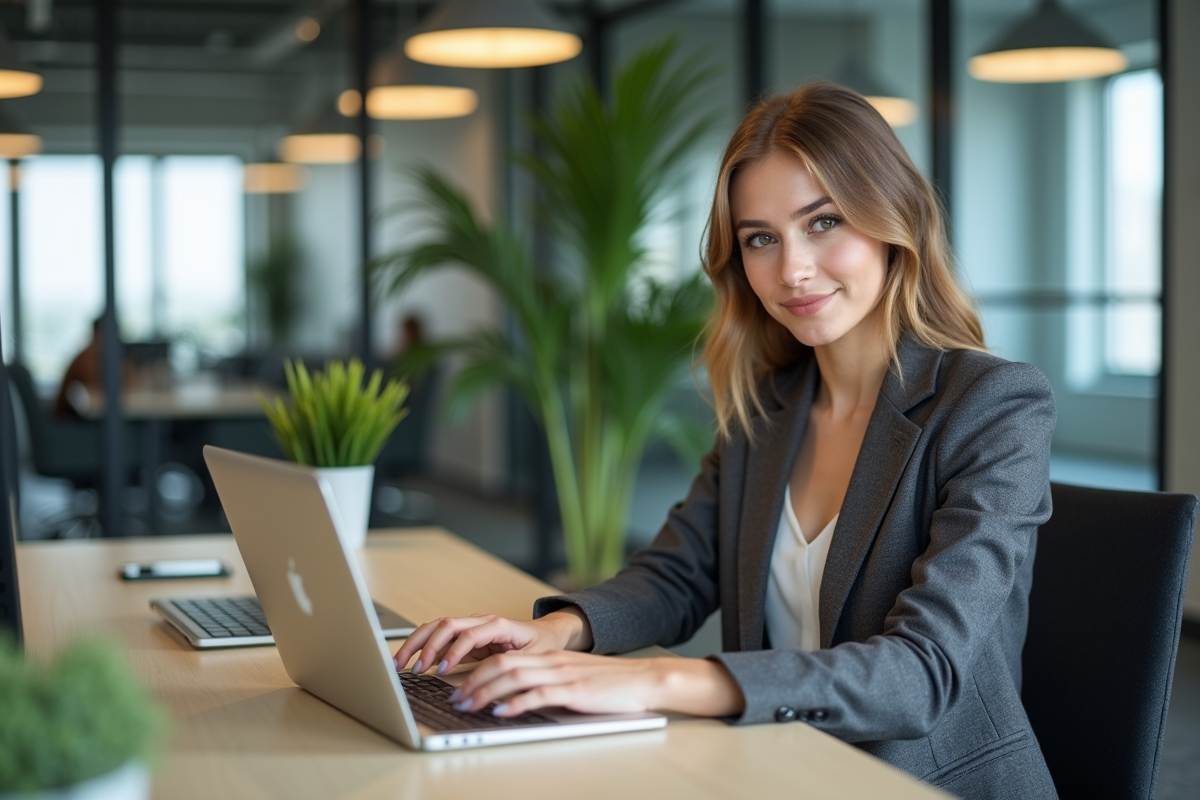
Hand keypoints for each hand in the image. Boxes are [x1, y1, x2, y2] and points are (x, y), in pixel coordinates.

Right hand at [392, 608, 590, 675]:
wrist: (546, 633)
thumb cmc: (541, 644)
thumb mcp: (532, 658)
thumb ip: (511, 669)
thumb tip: (488, 686)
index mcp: (498, 625)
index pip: (468, 634)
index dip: (452, 651)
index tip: (440, 669)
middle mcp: (480, 621)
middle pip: (445, 625)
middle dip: (425, 645)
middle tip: (410, 666)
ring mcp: (470, 626)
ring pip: (437, 627)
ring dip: (417, 643)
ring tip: (400, 663)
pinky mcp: (464, 635)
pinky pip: (439, 636)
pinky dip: (423, 646)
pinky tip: (411, 662)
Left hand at [450, 652, 745, 718]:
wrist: (643, 680)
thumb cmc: (608, 683)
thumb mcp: (571, 676)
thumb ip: (544, 681)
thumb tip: (514, 698)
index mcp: (548, 656)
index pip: (503, 658)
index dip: (477, 671)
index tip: (460, 687)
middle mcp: (551, 661)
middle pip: (502, 664)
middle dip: (474, 681)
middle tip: (456, 698)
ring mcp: (562, 675)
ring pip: (514, 677)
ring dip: (487, 692)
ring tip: (469, 705)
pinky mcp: (574, 691)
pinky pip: (539, 695)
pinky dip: (516, 703)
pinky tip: (502, 712)